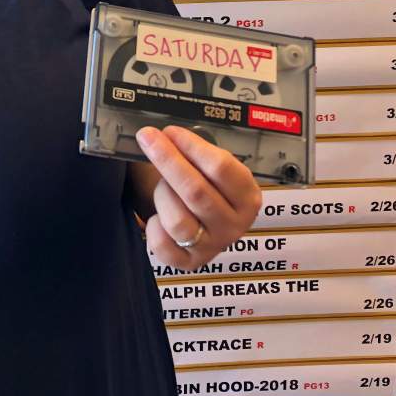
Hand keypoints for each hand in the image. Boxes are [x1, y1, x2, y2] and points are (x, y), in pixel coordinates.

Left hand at [136, 125, 262, 270]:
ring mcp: (213, 246)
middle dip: (168, 161)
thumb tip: (166, 135)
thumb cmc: (205, 188)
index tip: (169, 132)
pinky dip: (154, 228)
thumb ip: (195, 153)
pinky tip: (158, 217)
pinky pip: (163, 245)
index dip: (191, 146)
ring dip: (163, 196)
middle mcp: (234, 225)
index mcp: (247, 197)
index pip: (221, 168)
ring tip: (162, 188)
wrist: (203, 223)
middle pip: (196, 191)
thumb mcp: (210, 169)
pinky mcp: (190, 263)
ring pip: (178, 221)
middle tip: (148, 139)